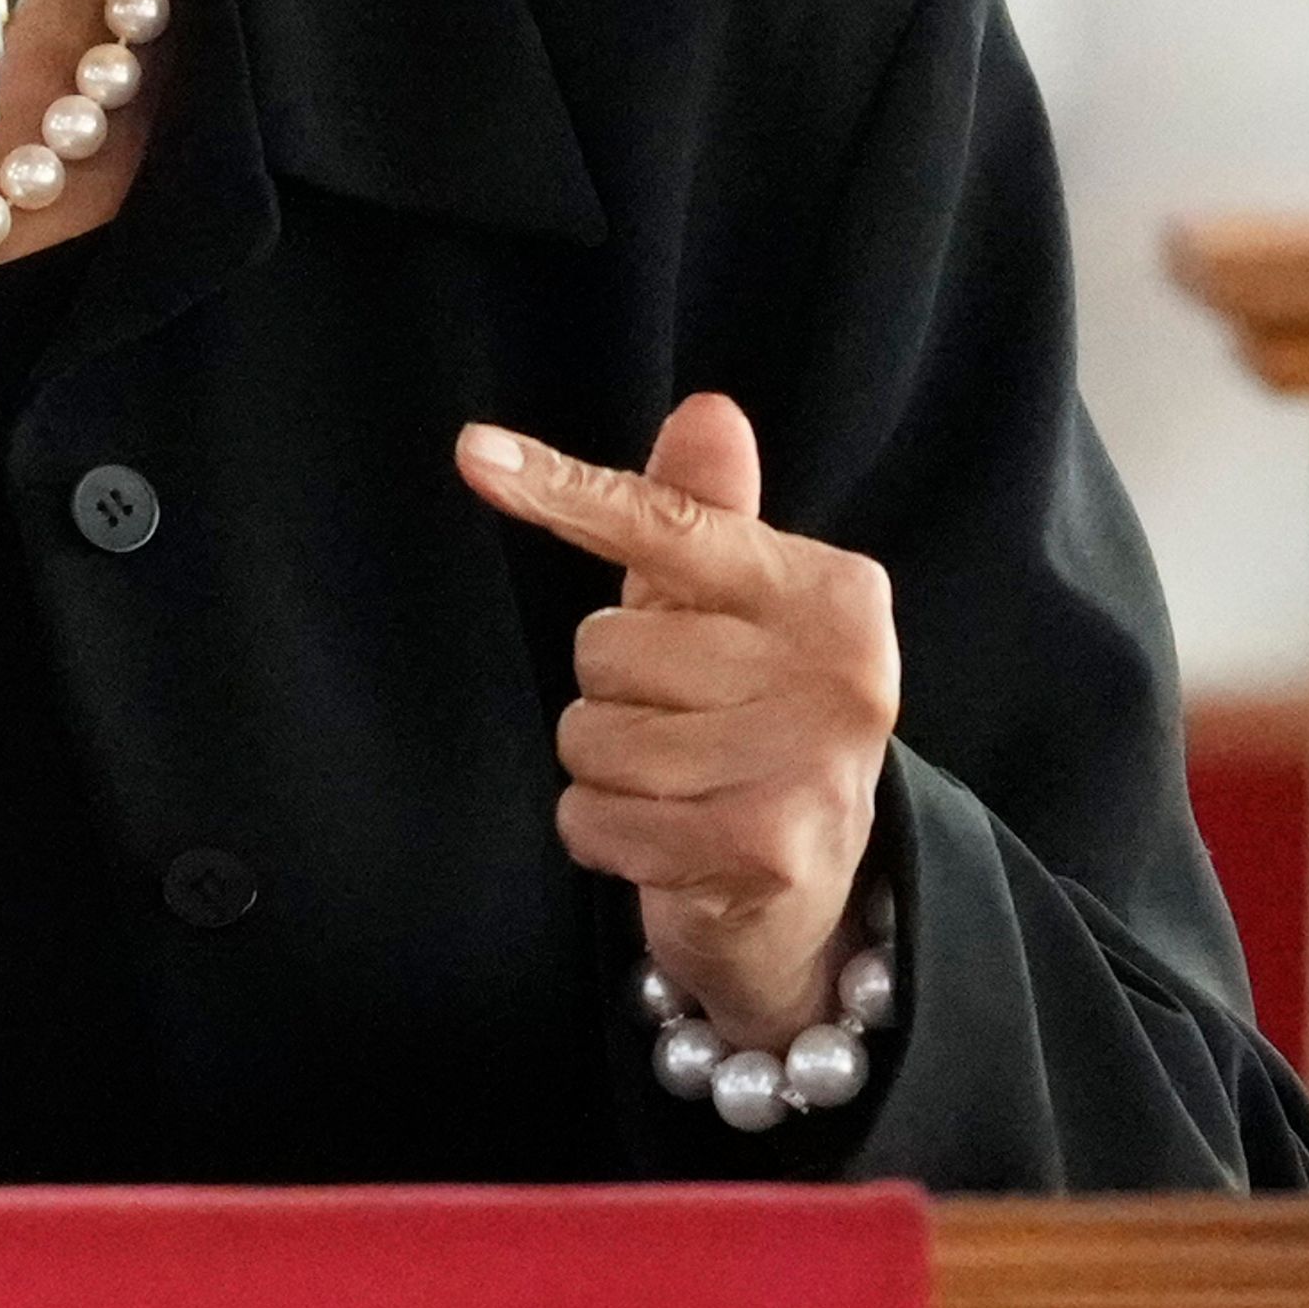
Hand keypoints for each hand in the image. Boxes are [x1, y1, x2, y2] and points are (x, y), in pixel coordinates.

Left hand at [456, 394, 897, 1045]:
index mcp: (832, 593)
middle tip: (679, 724)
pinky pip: (594, 819)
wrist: (809, 894)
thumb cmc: (752, 727)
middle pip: (608, 648)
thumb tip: (706, 412)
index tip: (471, 452)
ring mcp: (805, 763)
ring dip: (603, 772)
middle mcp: (837, 670)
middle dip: (612, 693)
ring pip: (591, 738)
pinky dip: (604, 836)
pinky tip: (663, 840)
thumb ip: (708, 518)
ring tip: (673, 787)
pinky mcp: (760, 847)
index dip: (567, 491)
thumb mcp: (735, 615)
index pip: (674, 530)